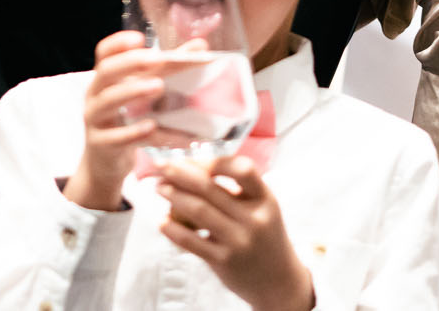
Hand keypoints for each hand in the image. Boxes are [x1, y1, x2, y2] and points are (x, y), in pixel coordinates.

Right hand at [62, 30, 171, 211]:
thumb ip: (168, 70)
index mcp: (105, 79)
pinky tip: (153, 127)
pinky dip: (135, 132)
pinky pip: (117, 137)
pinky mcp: (101, 145)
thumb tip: (201, 46)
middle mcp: (95, 95)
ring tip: (159, 86)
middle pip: (105, 71)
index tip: (140, 38)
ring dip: (134, 91)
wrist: (105, 165)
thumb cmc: (128, 121)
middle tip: (156, 59)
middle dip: (130, 63)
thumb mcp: (143, 95)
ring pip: (108, 101)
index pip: (104, 53)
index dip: (118, 43)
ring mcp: (95, 120)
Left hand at [156, 155, 314, 310]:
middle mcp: (253, 218)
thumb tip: (192, 170)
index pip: (243, 170)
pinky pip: (192, 241)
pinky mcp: (224, 261)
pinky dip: (173, 229)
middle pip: (210, 188)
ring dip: (174, 196)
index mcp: (264, 199)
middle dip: (181, 173)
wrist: (278, 281)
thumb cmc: (264, 236)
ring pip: (198, 211)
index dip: (215, 161)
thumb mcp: (261, 209)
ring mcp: (238, 241)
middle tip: (162, 165)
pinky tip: (162, 221)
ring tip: (160, 188)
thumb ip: (235, 192)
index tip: (192, 157)